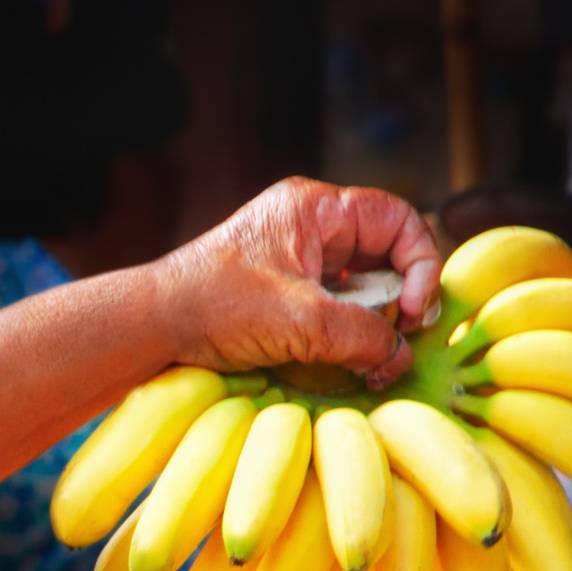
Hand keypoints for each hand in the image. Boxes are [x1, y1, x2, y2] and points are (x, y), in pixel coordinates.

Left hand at [155, 178, 443, 384]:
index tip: (411, 312)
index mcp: (315, 209)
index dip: (419, 263)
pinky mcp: (284, 295)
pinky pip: (334, 308)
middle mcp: (310, 228)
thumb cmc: (213, 306)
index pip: (398, 220)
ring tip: (371, 358)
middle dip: (397, 299)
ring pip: (361, 287)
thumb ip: (359, 335)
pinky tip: (346, 361)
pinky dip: (346, 334)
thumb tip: (398, 357)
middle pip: (384, 255)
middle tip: (398, 339)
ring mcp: (297, 261)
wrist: (151, 327)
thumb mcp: (299, 321)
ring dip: (372, 323)